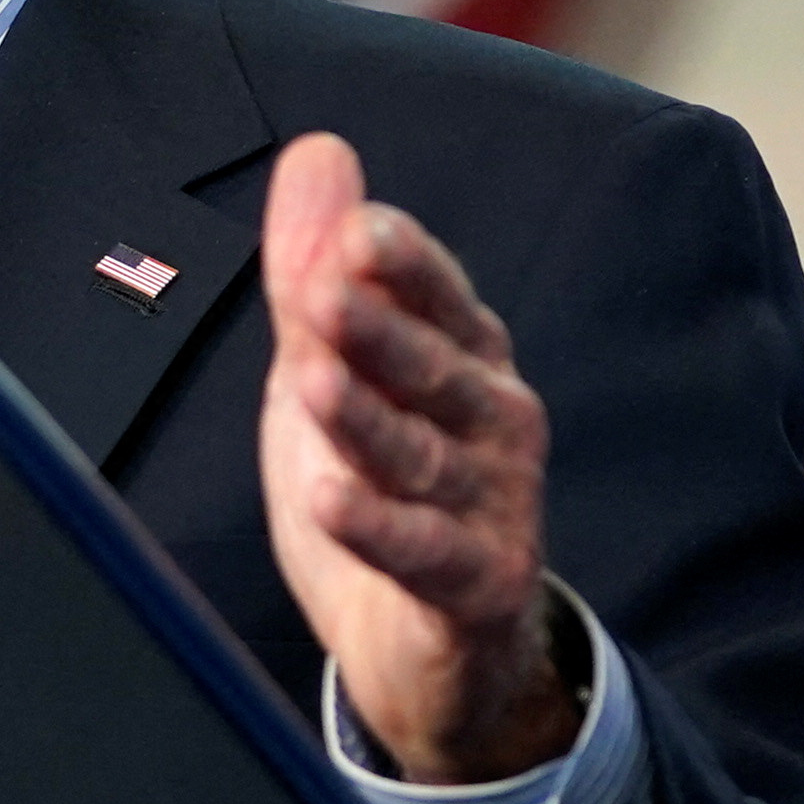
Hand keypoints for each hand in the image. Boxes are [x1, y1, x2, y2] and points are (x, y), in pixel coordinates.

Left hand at [257, 133, 575, 783]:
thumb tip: (319, 153)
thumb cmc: (382, 487)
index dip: (402, 265)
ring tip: (312, 382)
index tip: (359, 229)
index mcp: (462, 358)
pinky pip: (426, 554)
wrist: (428, 650)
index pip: (437, 296)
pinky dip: (378, 528)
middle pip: (433, 369)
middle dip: (382, 330)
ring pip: (423, 456)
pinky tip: (329, 499)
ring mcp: (491, 504)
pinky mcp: (477, 586)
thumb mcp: (330, 372)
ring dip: (367, 420)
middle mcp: (490, 421)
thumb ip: (315, 273)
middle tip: (326, 291)